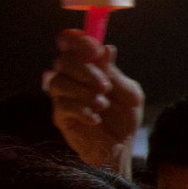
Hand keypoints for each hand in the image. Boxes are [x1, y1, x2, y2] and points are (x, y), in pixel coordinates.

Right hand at [45, 29, 143, 170]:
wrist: (121, 148)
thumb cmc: (124, 118)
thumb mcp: (129, 94)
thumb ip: (115, 73)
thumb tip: (106, 49)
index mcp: (88, 66)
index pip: (70, 42)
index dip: (77, 40)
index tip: (93, 49)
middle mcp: (71, 78)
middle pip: (62, 60)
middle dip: (85, 70)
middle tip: (105, 86)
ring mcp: (62, 97)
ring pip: (58, 82)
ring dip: (83, 92)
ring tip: (102, 104)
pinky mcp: (60, 117)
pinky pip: (62, 105)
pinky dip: (82, 109)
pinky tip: (96, 118)